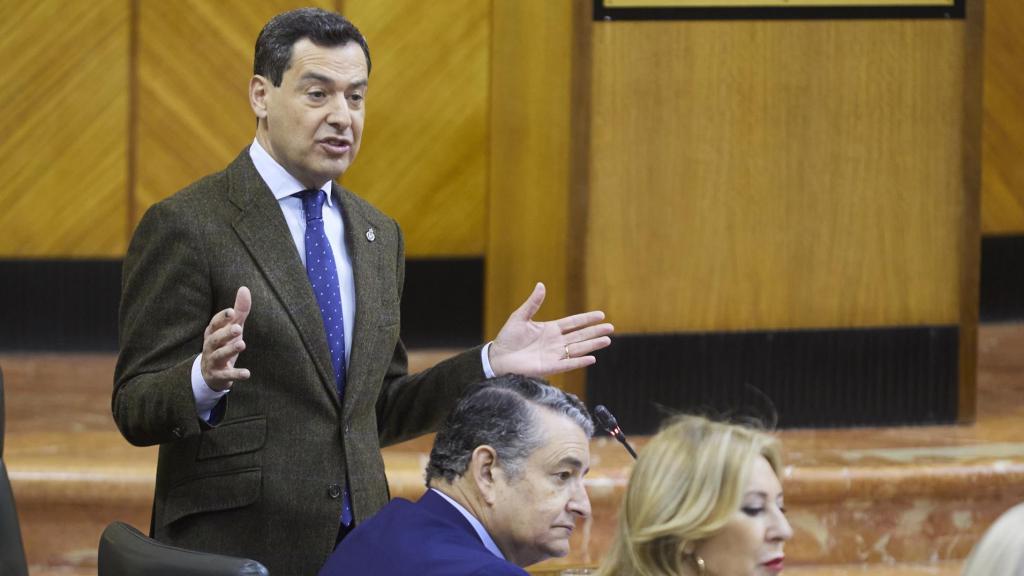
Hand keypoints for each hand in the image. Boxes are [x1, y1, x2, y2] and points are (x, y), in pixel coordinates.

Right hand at [201, 287, 251, 391]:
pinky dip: (235, 374)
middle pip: (215, 339)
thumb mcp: (231, 328)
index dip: (222, 318)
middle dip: (225, 333)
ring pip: (219, 355)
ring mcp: (213, 361)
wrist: (210, 374)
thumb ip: (239, 311)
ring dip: (230, 350)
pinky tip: (247, 373)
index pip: (214, 323)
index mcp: (212, 333)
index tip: (231, 312)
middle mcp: (210, 346)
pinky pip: (226, 375)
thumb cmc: (223, 344)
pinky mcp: (218, 376)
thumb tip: (244, 288)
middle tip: (238, 328)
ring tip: (242, 344)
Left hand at [488, 283, 612, 376]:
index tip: (601, 315)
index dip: (587, 319)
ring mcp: (554, 355)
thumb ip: (533, 303)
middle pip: (580, 335)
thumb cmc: (508, 338)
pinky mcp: (549, 367)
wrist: (498, 357)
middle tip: (611, 327)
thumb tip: (541, 285)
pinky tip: (591, 358)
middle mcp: (555, 342)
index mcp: (550, 329)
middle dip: (595, 331)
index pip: (573, 323)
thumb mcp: (520, 317)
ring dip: (592, 345)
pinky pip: (567, 364)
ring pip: (578, 349)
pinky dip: (579, 361)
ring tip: (607, 340)